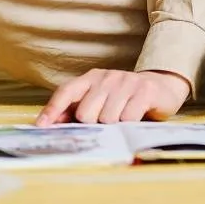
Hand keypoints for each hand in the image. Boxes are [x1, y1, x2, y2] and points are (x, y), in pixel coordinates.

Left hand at [35, 69, 189, 125]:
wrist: (163, 86)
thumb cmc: (125, 99)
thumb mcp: (100, 100)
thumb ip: (76, 110)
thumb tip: (50, 123)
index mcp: (92, 78)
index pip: (66, 91)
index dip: (52, 109)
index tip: (41, 126)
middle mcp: (107, 77)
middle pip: (86, 113)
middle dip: (93, 124)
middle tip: (106, 121)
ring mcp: (127, 82)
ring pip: (107, 119)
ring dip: (114, 126)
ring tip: (123, 118)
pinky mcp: (145, 90)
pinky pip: (128, 118)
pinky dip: (130, 125)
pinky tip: (136, 117)